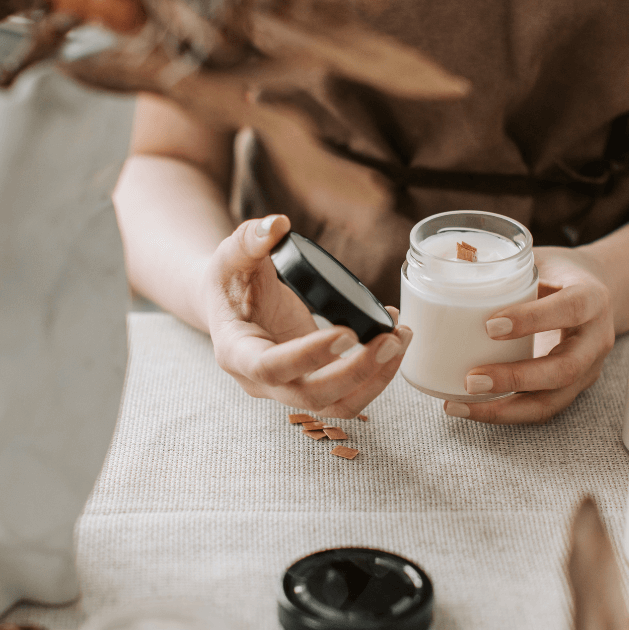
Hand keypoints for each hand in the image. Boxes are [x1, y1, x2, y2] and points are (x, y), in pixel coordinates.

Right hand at [205, 214, 411, 417]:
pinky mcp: (312, 383)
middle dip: (357, 373)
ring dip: (375, 379)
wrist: (228, 304)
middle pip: (311, 397)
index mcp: (236, 353)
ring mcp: (288, 388)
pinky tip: (393, 339)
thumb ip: (249, 239)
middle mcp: (261, 382)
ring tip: (401, 339)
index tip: (348, 333)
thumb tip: (276, 225)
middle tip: (390, 340)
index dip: (309, 356)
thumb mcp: (231, 255)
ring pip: (336, 405)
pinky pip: (347, 394)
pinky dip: (375, 373)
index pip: (270, 367)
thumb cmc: (228, 279)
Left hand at [443, 247, 614, 423]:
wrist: (596, 294)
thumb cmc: (560, 274)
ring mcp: (586, 370)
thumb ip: (507, 266)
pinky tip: (469, 408)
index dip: (532, 319)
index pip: (570, 309)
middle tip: (472, 380)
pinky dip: (503, 413)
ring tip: (460, 404)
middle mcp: (595, 340)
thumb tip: (453, 263)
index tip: (491, 326)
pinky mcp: (571, 389)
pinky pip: (539, 409)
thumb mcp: (541, 260)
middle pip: (564, 369)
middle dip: (515, 378)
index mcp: (592, 298)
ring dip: (503, 409)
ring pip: (551, 401)